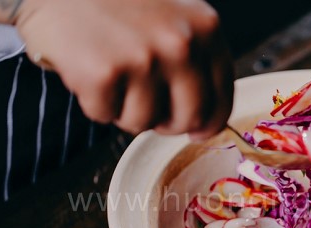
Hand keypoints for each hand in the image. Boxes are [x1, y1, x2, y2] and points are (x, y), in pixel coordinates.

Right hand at [14, 0, 233, 138]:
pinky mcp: (103, 72)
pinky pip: (104, 116)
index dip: (208, 123)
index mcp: (205, 30)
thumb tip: (205, 120)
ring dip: (124, 109)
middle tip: (144, 104)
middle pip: (188, 119)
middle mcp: (180, 44)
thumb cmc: (117, 2)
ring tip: (112, 74)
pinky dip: (94, 101)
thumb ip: (195, 59)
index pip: (221, 98)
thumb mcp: (175, 17)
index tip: (197, 132)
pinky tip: (89, 69)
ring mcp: (142, 59)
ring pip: (143, 123)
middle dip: (166, 122)